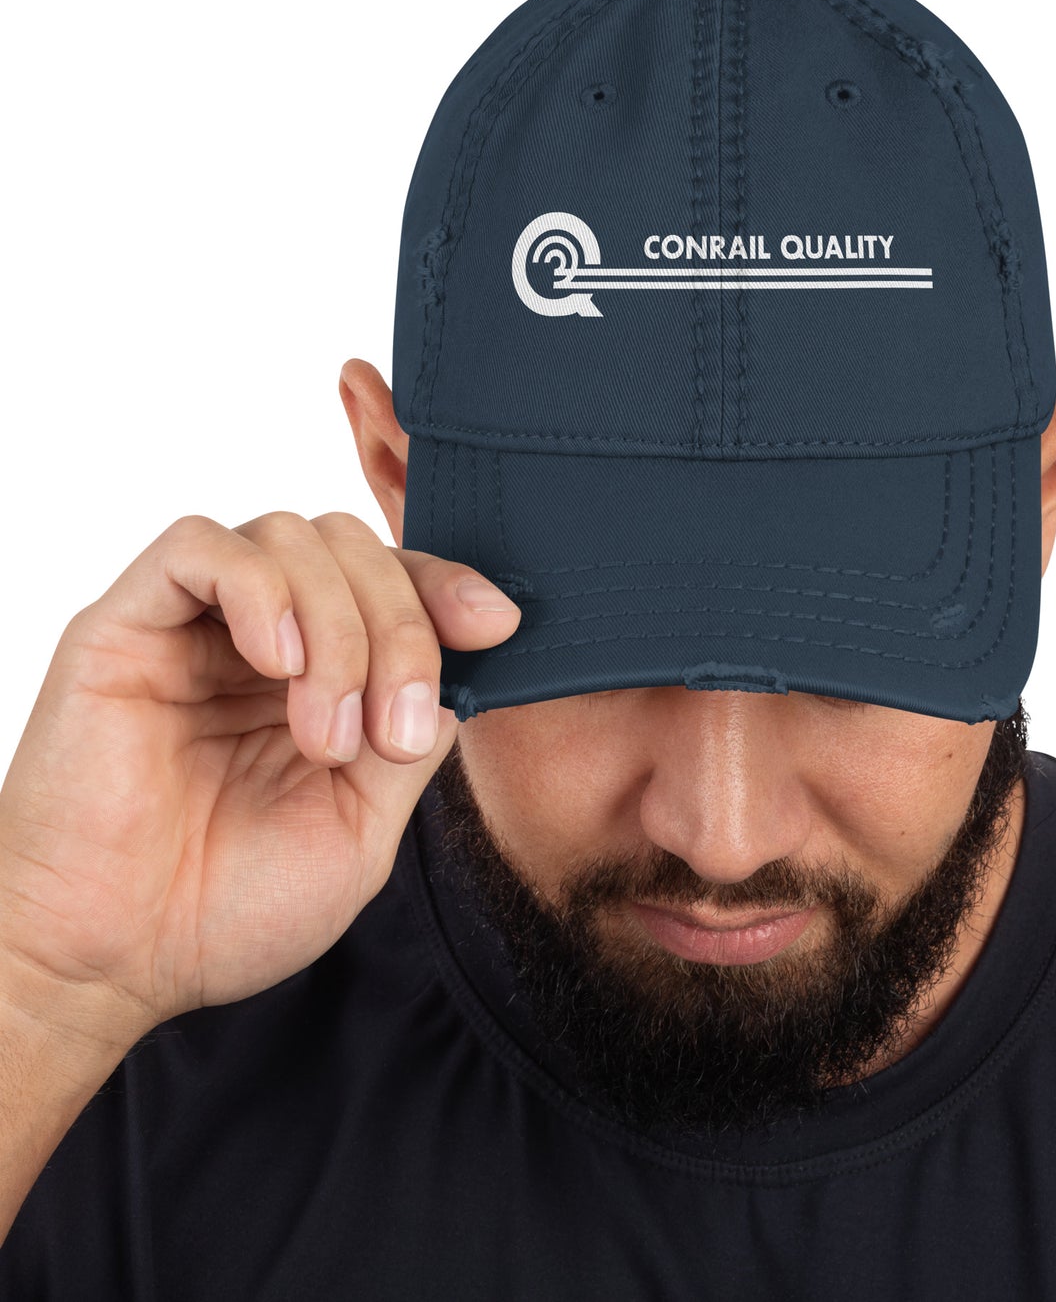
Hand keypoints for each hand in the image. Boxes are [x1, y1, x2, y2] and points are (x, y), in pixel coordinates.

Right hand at [0, 511, 519, 1051]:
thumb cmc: (227, 906)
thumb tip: (458, 674)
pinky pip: (199, 547)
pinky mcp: (126, 625)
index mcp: (318, 677)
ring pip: (291, 538)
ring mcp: (194, 627)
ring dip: (336, 626)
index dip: (449, 588)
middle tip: (386, 730)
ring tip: (323, 732)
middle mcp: (259, 639)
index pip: (394, 584)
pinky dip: (259, 589)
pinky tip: (275, 662)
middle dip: (400, 629)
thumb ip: (411, 741)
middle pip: (355, 552)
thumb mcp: (361, 826)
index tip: (496, 626)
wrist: (112, 964)